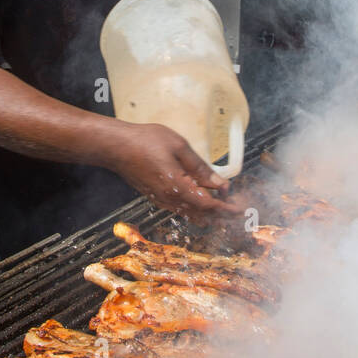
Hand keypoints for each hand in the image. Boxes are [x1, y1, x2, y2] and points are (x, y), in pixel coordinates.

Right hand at [108, 122, 242, 220]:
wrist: (115, 147)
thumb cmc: (146, 141)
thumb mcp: (179, 147)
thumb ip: (201, 168)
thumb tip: (221, 184)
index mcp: (178, 188)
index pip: (209, 206)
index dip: (227, 209)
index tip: (241, 209)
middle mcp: (170, 200)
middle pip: (202, 215)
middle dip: (222, 214)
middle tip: (238, 209)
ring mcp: (161, 200)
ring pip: (191, 214)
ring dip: (209, 212)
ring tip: (224, 203)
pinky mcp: (156, 197)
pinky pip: (181, 208)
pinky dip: (196, 207)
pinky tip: (203, 196)